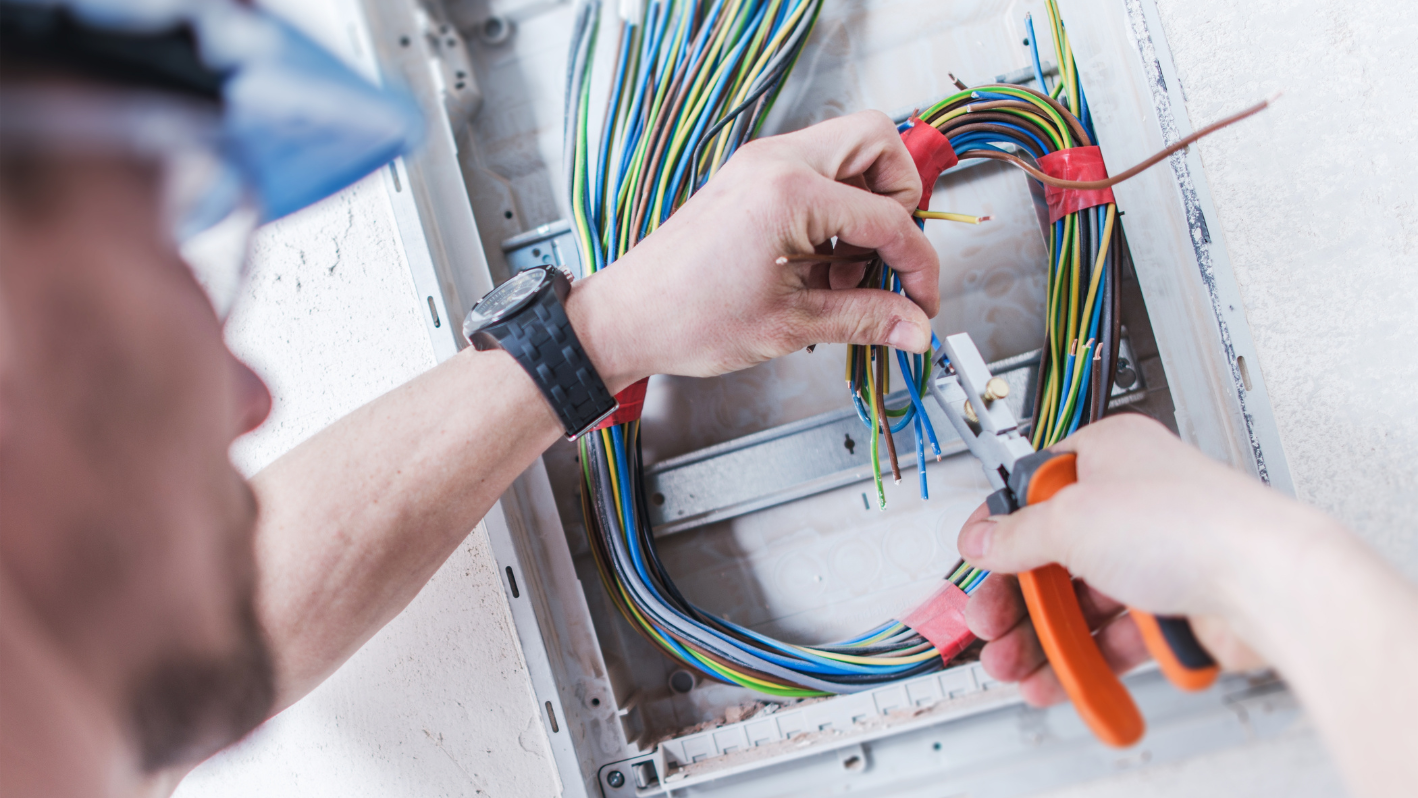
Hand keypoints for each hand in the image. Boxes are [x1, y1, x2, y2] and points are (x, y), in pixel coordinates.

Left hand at [567, 111, 938, 385]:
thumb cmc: (686, 318)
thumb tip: (914, 326)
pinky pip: (817, 174)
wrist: (627, 318)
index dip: (917, 265)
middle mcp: (775, 162)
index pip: (889, 217)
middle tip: (888, 258)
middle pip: (878, 143)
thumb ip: (865, 318)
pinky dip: (834, 213)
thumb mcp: (791, 324)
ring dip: (865, 209)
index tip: (921, 301)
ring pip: (849, 153)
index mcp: (789, 192)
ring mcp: (760, 164)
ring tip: (844, 275)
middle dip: (900, 201)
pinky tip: (819, 268)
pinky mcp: (750, 177)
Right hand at [955, 414, 1332, 705]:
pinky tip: (1062, 677)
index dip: (999, 528)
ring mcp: (1158, 555)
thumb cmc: (1194, 524)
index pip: (1034, 490)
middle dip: (1015, 598)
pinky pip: (1116, 635)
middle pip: (1054, 553)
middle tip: (990, 625)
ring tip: (1016, 666)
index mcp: (1109, 455)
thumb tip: (983, 538)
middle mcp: (1134, 502)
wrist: (1268, 583)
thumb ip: (1016, 534)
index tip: (975, 561)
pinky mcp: (1176, 607)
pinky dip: (1086, 658)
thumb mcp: (1072, 519)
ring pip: (1083, 601)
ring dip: (1044, 636)